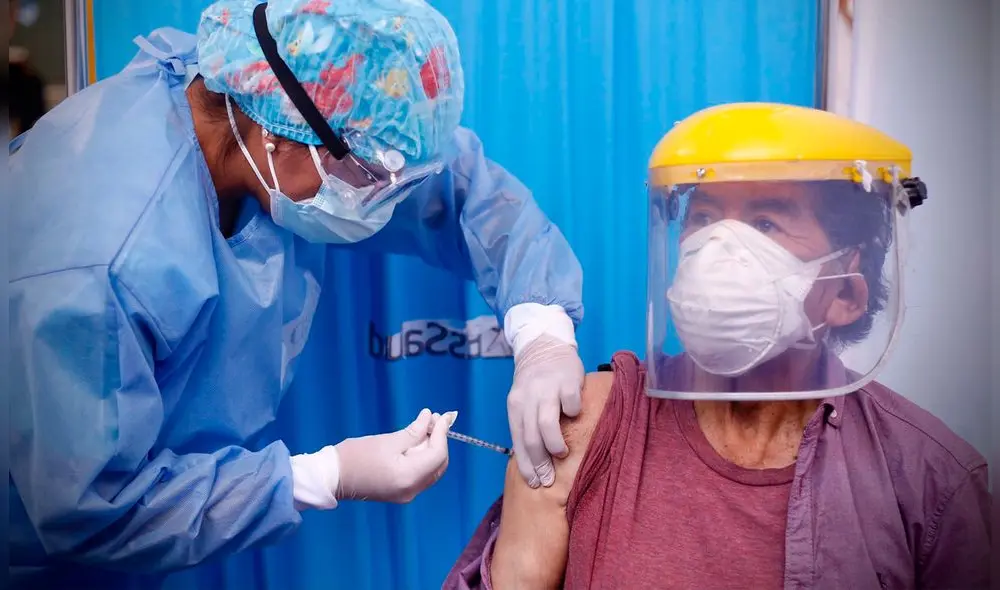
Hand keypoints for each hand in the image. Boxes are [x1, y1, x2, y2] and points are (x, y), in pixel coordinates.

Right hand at [333, 408, 455, 502]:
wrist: (332, 477)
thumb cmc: (356, 456)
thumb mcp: (388, 441)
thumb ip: (414, 431)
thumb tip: (430, 418)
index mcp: (409, 477)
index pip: (438, 454)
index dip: (442, 433)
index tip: (442, 416)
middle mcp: (412, 490)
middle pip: (438, 464)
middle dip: (439, 441)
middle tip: (434, 419)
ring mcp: (406, 494)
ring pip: (431, 470)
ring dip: (431, 448)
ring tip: (426, 427)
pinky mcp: (400, 493)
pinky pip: (420, 475)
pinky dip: (422, 458)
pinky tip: (417, 442)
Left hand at [507, 334, 583, 487]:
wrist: (545, 346)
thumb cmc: (536, 384)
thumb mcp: (525, 403)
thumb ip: (528, 426)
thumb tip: (535, 462)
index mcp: (516, 407)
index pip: (518, 442)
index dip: (526, 466)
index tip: (535, 484)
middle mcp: (528, 399)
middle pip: (530, 438)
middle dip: (540, 463)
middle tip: (550, 479)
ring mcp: (547, 389)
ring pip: (546, 424)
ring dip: (554, 445)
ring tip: (562, 454)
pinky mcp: (566, 381)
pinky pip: (570, 405)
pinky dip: (574, 414)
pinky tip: (576, 416)